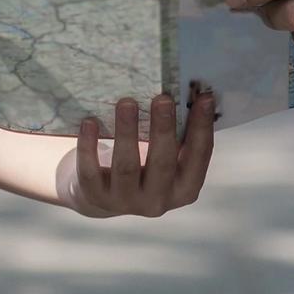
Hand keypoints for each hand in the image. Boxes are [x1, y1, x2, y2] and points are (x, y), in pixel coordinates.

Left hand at [54, 88, 216, 218]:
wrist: (104, 195)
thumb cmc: (144, 165)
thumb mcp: (165, 156)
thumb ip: (179, 134)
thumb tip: (193, 91)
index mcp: (184, 189)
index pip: (198, 158)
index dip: (202, 128)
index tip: (205, 97)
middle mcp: (158, 201)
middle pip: (162, 164)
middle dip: (163, 130)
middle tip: (162, 99)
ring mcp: (126, 202)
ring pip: (126, 167)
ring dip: (127, 132)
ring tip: (126, 102)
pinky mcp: (96, 197)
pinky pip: (91, 171)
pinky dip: (89, 146)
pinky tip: (89, 122)